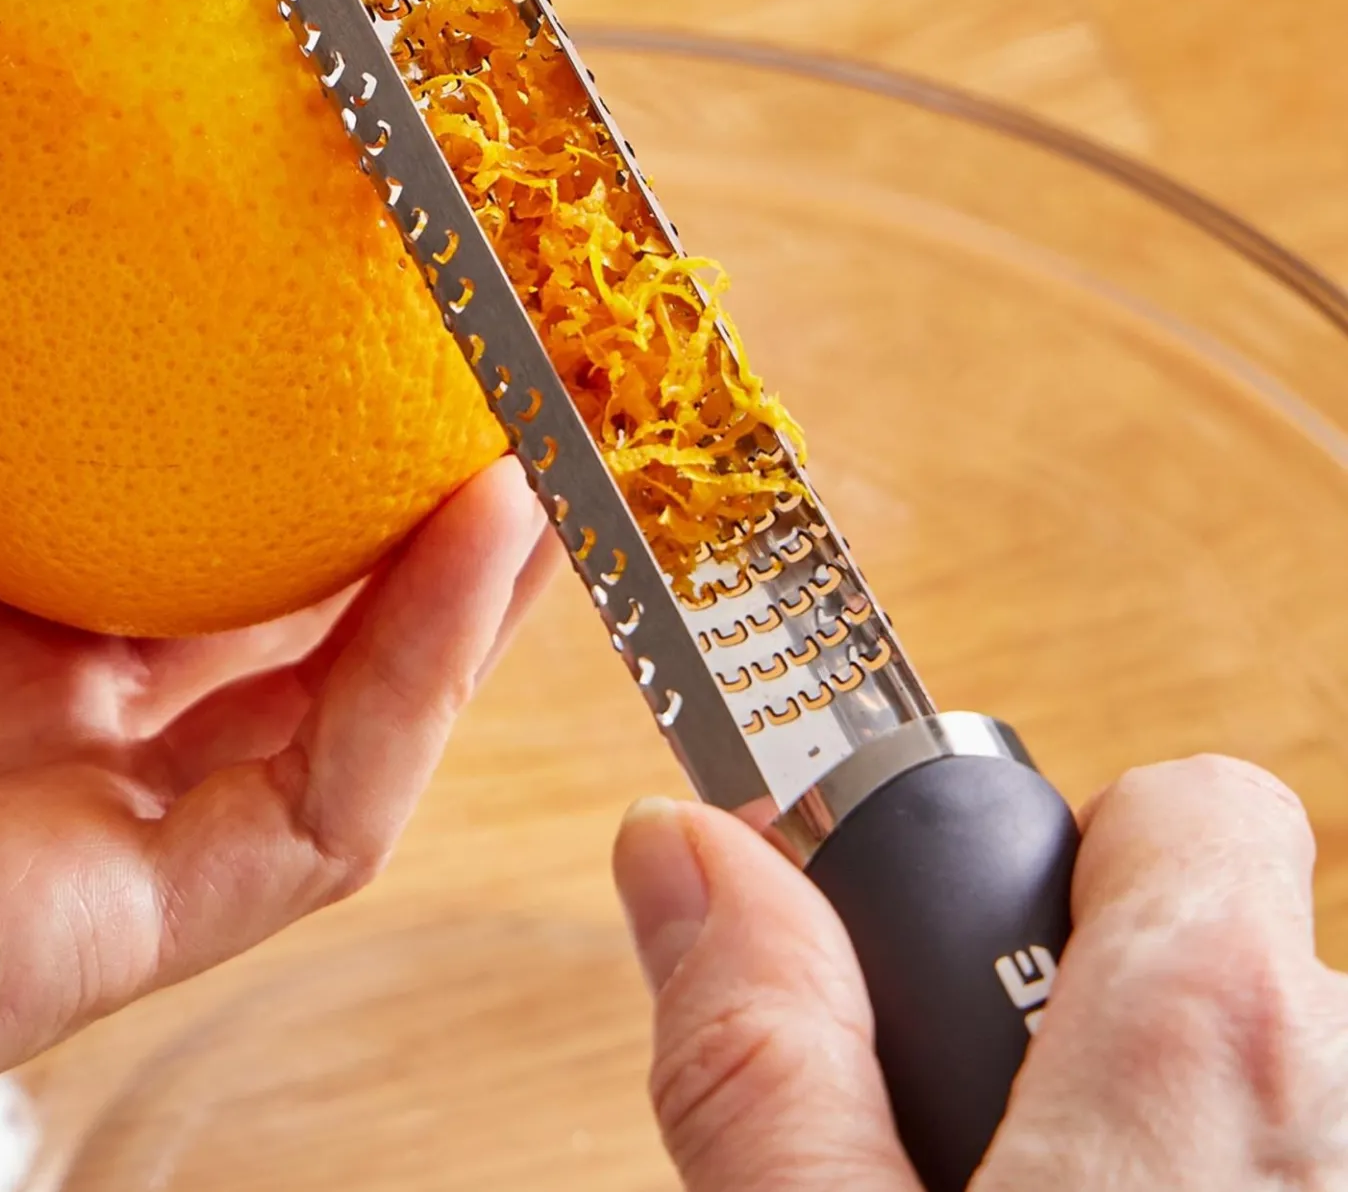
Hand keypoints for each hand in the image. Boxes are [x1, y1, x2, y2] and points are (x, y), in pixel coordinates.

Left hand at [0, 0, 553, 1191]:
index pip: (94, 426)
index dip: (204, 315)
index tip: (299, 175)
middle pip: (244, 553)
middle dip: (373, 429)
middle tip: (481, 274)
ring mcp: (56, 807)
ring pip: (329, 680)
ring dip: (463, 550)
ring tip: (560, 389)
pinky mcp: (94, 931)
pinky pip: (312, 806)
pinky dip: (421, 675)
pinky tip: (493, 528)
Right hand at [615, 753, 1347, 1187]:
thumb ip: (758, 1055)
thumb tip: (677, 845)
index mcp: (1214, 1039)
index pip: (1189, 806)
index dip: (1064, 862)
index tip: (964, 965)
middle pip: (1233, 966)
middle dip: (1106, 1032)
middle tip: (990, 1164)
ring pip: (1288, 1110)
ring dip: (1190, 1147)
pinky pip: (1311, 1174)